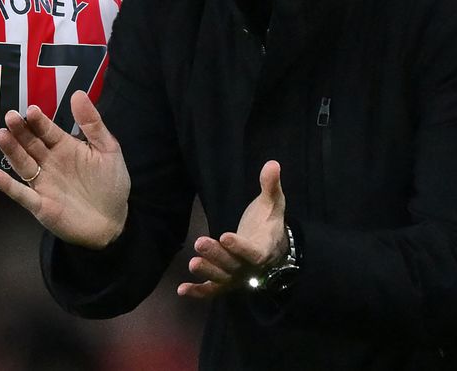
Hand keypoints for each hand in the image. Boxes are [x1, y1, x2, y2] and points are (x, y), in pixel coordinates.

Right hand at [0, 91, 129, 249]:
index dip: (39, 121)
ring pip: (23, 164)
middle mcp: (49, 162)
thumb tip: (78, 93)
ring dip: (11, 151)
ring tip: (1, 136)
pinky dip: (7, 185)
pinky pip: (21, 194)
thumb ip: (92, 124)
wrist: (113, 222)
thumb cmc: (110, 184)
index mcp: (64, 147)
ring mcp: (42, 183)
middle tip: (10, 117)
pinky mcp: (40, 205)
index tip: (32, 110)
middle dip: (20, 131)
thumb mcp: (108, 150)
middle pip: (30, 144)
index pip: (47, 130)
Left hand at [178, 160, 287, 298]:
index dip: (240, 247)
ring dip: (207, 272)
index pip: (253, 252)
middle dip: (217, 256)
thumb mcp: (273, 204)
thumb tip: (272, 163)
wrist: (275, 251)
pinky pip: (213, 290)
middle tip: (199, 242)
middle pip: (234, 265)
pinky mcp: (226, 283)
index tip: (226, 236)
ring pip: (222, 278)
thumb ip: (270, 186)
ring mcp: (238, 278)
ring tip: (192, 263)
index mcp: (264, 250)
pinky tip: (181, 290)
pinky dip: (198, 292)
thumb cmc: (269, 224)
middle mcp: (251, 269)